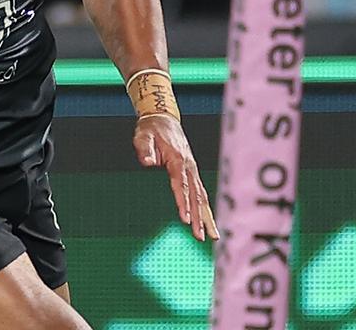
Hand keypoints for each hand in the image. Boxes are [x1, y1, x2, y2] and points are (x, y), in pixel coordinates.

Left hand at [134, 114, 218, 240]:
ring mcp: (193, 170)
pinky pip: (201, 193)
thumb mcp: (143, 136)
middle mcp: (189, 167)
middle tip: (201, 236)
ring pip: (202, 197)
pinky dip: (206, 208)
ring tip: (213, 237)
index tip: (185, 219)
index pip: (180, 185)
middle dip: (199, 217)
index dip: (183, 202)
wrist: (162, 119)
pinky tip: (209, 222)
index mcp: (177, 160)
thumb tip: (147, 162)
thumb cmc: (151, 130)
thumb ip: (145, 149)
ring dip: (207, 217)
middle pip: (196, 196)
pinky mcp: (192, 172)